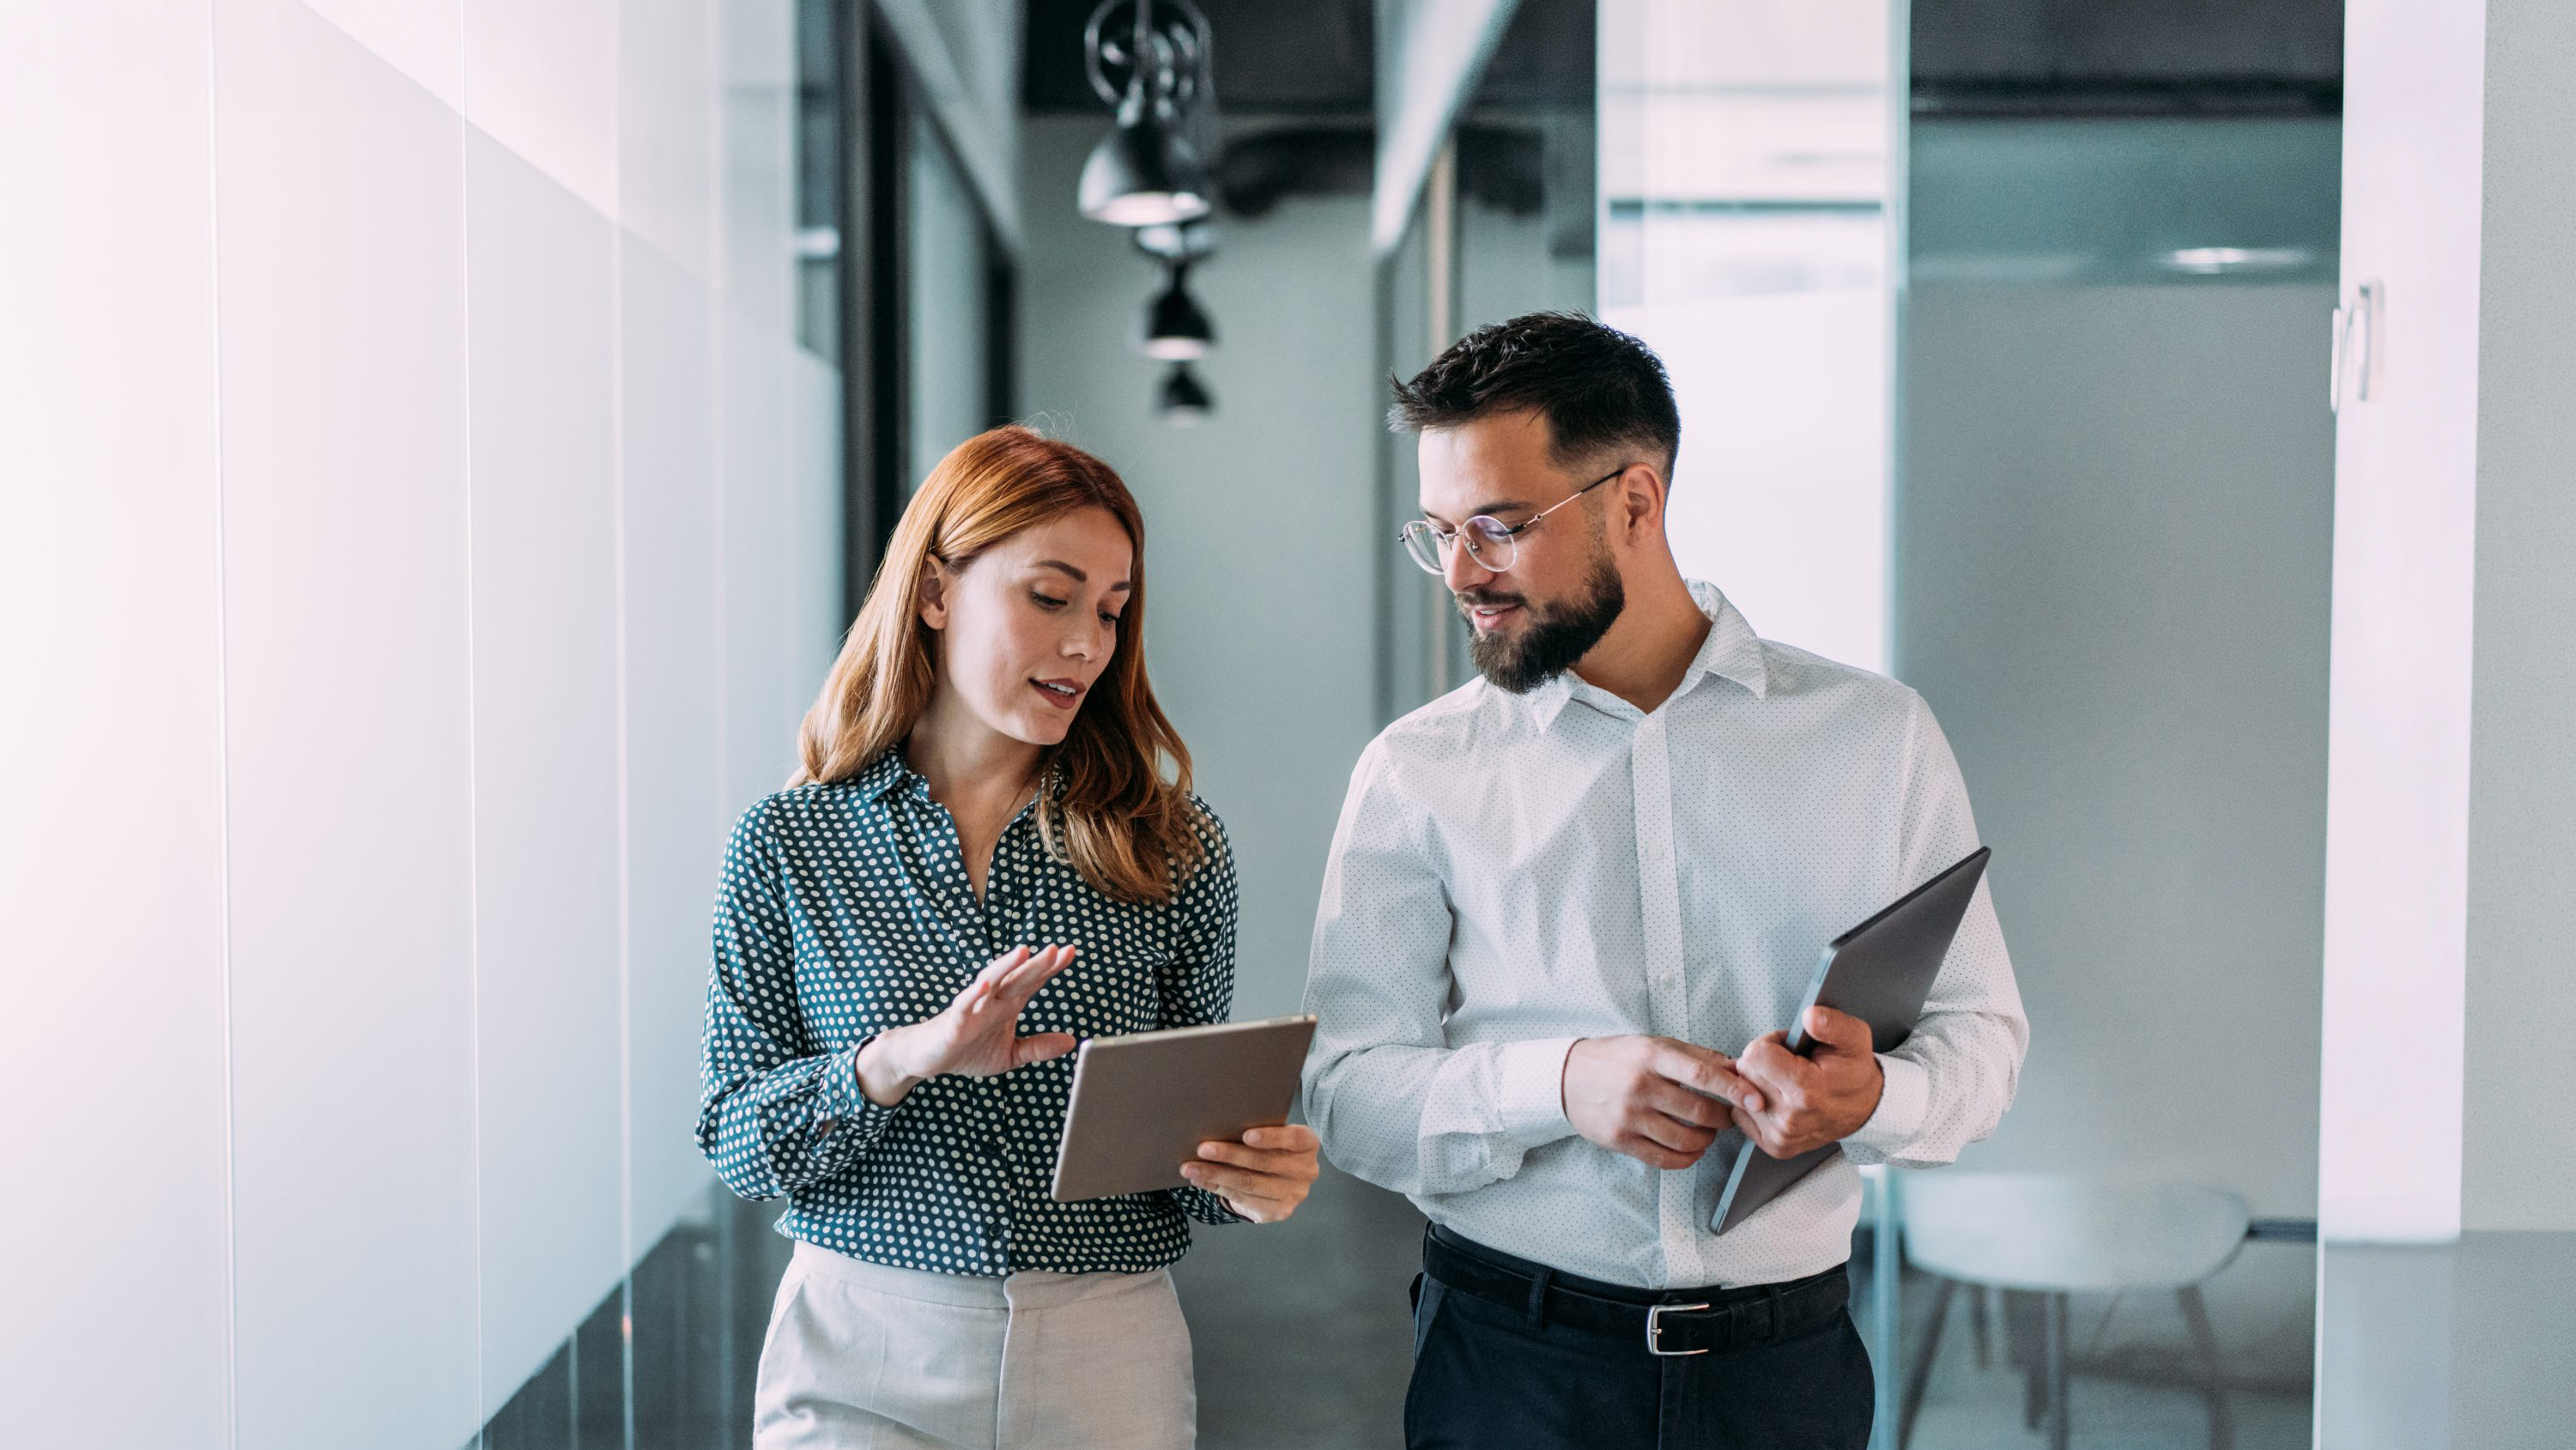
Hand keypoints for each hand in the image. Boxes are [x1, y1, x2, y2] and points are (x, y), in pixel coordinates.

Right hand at [854, 946, 1079, 1105]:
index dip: (1051, 968)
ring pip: (991, 981)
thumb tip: (1072, 1041)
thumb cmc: (968, 1050)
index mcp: (1008, 1005)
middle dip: (1036, 964)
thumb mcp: (1010, 1054)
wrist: (929, 1058)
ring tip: (1024, 952)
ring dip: (1006, 966)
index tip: (1070, 952)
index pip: (1033, 982)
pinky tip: (984, 984)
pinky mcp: (954, 1021)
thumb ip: (1038, 1047)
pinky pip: (964, 1004)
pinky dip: (973, 994)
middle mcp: (992, 1000)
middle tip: (1057, 949)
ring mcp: (973, 1007)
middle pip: (1017, 977)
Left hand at [1181, 1123, 1320, 1223]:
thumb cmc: (1270, 1148)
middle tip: (1203, 1148)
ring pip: (1250, 1183)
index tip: (1246, 1135)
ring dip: (1216, 1174)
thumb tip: (1216, 1126)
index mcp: (1308, 1144)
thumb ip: (1254, 1132)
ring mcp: (1294, 1194)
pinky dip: (1218, 1187)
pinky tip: (1200, 1179)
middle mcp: (1306, 1170)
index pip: (1293, 1138)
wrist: (1279, 1181)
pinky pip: (1244, 1199)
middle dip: (1230, 1155)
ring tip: (1191, 1167)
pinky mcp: (1279, 1211)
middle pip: (1264, 1163)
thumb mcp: (1271, 1136)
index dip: (1271, 1137)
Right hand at [1562, 1035, 1766, 1168]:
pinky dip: (1687, 1158)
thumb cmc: (1617, 1058)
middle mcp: (1640, 1086)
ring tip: (1707, 1133)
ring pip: (1685, 1140)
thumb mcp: (1654, 1045)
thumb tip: (1737, 1068)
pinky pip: (1664, 1159)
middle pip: (1699, 1112)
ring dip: (1707, 1140)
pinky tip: (1691, 1149)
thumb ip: (1696, 1057)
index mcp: (1652, 1057)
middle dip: (1724, 1119)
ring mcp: (1629, 1116)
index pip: (1702, 1075)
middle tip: (1729, 1117)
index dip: (1734, 1089)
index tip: (1756, 1100)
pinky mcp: (1621, 1140)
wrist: (1567, 1077)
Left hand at [1729, 1006, 1884, 1158]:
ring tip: (1786, 1082)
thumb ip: (1833, 1023)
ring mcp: (1781, 1136)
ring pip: (1742, 1094)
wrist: (1865, 1108)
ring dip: (1759, 1083)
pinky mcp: (1775, 1146)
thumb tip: (1809, 1016)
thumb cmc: (1853, 1071)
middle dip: (1763, 1062)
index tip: (1788, 1048)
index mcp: (1805, 1090)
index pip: (1754, 1055)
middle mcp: (1790, 1118)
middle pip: (1745, 1073)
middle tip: (1788, 1064)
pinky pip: (1741, 1115)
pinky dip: (1755, 1104)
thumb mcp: (1854, 1038)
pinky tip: (1778, 1099)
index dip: (1770, 1043)